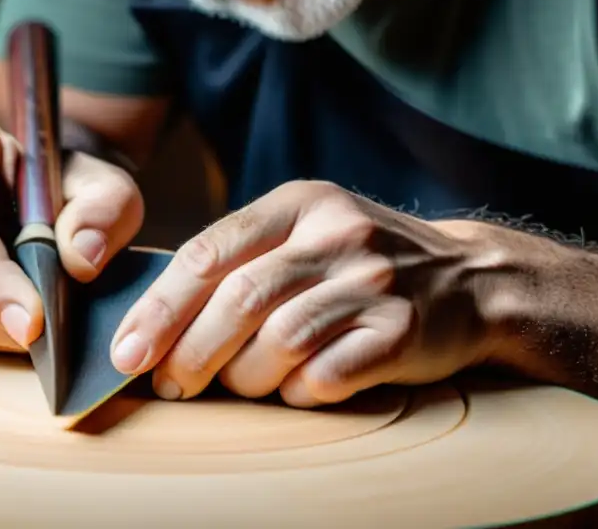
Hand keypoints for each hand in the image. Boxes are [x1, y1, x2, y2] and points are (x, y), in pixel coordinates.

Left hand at [109, 181, 501, 406]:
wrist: (470, 279)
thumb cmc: (362, 264)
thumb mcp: (308, 233)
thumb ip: (244, 258)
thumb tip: (158, 317)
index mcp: (300, 203)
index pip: (210, 251)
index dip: (160, 306)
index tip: (127, 350)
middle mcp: (337, 233)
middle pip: (239, 299)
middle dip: (189, 351)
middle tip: (168, 383)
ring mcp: (373, 280)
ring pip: (279, 342)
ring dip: (244, 378)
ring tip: (237, 387)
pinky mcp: (403, 330)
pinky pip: (328, 374)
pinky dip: (298, 393)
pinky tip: (294, 391)